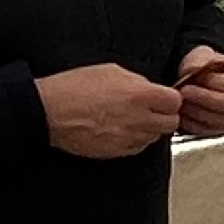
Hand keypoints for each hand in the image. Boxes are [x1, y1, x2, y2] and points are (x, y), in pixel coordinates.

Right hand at [36, 64, 184, 158]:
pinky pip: (137, 148)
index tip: (164, 97)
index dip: (170, 98)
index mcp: (140, 95)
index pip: (175, 101)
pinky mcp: (116, 152)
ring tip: (133, 119)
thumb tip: (150, 89)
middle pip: (171, 123)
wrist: (48, 111)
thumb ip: (137, 82)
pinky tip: (122, 130)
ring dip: (150, 129)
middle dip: (165, 115)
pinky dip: (135, 140)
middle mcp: (138, 119)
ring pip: (155, 137)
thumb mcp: (111, 71)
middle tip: (153, 109)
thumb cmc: (73, 87)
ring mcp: (128, 138)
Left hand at [174, 48, 223, 136]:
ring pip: (221, 120)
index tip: (198, 76)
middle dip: (205, 98)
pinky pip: (210, 132)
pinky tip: (183, 112)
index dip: (218, 82)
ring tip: (182, 101)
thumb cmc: (207, 67)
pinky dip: (193, 123)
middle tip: (184, 91)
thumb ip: (199, 60)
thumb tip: (192, 69)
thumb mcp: (203, 55)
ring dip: (197, 111)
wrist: (203, 80)